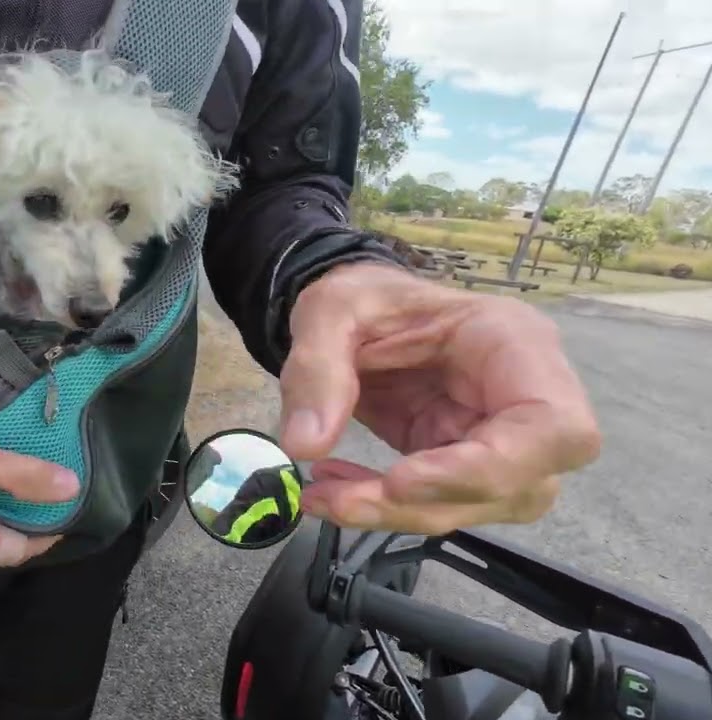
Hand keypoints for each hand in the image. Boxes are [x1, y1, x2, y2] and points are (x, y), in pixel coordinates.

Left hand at [277, 262, 600, 534]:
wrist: (357, 314)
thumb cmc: (366, 298)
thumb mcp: (329, 311)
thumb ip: (317, 370)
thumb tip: (305, 447)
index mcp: (517, 342)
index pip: (555, 426)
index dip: (491, 468)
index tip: (401, 479)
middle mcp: (529, 399)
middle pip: (522, 484)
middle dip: (428, 503)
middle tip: (342, 499)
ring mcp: (504, 440)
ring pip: (479, 508)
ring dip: (397, 516)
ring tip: (322, 495)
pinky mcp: (466, 467)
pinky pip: (440, 506)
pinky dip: (382, 510)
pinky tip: (332, 491)